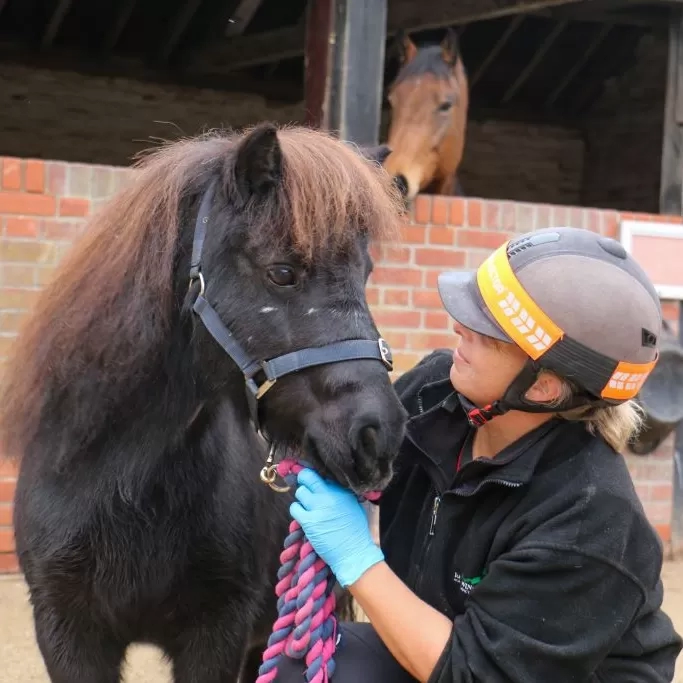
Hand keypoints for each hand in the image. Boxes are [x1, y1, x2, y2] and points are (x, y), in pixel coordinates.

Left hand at [289, 468, 384, 586]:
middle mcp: (329, 495)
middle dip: (304, 479)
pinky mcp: (309, 521)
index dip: (316, 476)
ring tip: (308, 507)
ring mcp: (318, 507)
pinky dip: (297, 511)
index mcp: (342, 490)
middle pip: (308, 476)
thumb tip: (328, 485)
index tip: (313, 480)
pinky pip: (294, 508)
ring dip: (302, 499)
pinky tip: (304, 517)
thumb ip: (341, 494)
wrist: (354, 553)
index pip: (323, 474)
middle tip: (305, 485)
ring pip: (300, 492)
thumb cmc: (356, 532)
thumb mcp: (354, 505)